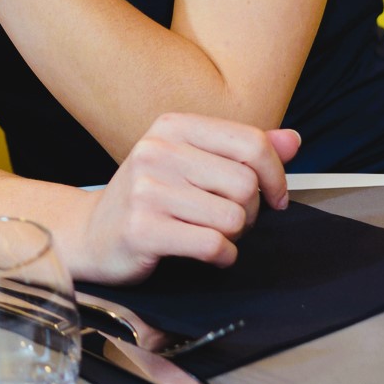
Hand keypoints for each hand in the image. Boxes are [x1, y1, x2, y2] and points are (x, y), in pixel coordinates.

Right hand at [73, 113, 301, 284]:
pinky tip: (204, 253)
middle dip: (249, 212)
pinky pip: (213, 245)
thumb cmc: (149, 198)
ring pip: (233, 218)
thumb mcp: (192, 163)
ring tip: (207, 233)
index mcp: (172, 126)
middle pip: (246, 185)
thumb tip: (293, 140)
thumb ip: (243, 151)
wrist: (90, 234)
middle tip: (226, 220)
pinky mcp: (142, 228)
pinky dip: (221, 256)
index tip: (275, 197)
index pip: (251, 142)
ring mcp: (146, 189)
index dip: (276, 176)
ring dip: (233, 237)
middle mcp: (156, 151)